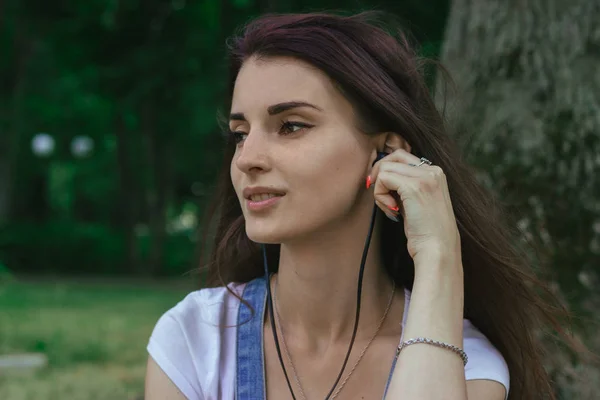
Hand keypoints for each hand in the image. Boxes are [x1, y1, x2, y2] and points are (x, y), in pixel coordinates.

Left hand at [368, 149, 460, 265]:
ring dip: (380, 190)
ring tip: (390, 208)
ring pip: (385, 168)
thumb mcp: (416, 202)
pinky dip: (380, 196)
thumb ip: (404, 186)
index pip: (402, 157)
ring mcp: (424, 177)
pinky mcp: (413, 187)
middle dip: (380, 175)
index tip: (384, 191)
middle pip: (393, 157)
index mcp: (435, 173)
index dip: (388, 172)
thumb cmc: (425, 231)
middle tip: (381, 197)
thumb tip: (381, 175)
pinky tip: (392, 210)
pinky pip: (383, 179)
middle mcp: (433, 170)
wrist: (437, 249)